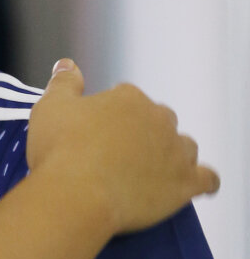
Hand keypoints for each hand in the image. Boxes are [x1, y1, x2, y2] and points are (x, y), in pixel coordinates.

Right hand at [26, 59, 218, 234]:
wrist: (75, 195)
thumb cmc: (59, 151)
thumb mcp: (50, 108)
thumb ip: (63, 83)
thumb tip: (67, 63)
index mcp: (128, 98)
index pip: (127, 97)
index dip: (112, 114)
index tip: (96, 132)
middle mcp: (159, 119)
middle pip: (160, 120)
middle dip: (145, 132)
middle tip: (120, 153)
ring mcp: (176, 152)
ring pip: (185, 147)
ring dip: (173, 155)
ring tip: (150, 172)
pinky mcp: (186, 183)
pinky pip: (207, 179)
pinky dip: (202, 181)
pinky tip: (192, 184)